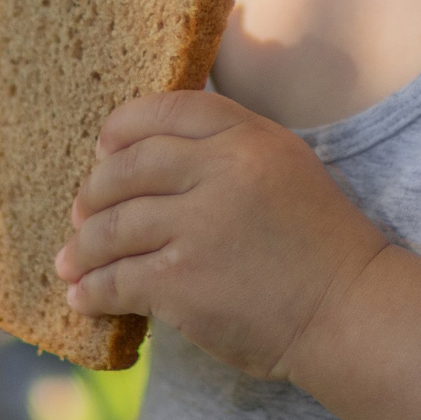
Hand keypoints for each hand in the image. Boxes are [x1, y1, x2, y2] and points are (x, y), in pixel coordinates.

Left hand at [55, 89, 387, 380]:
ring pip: (112, 226)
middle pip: (128, 167)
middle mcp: (222, 171)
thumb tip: (151, 153)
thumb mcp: (285, 166)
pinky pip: (116, 280)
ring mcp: (198, 226)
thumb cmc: (319, 242)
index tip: (105, 146)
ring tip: (72, 260)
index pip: (167, 110)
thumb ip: (230, 150)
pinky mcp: (182, 283)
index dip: (125, 125)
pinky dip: (92, 290)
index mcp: (249, 136)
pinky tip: (83, 297)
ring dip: (83, 246)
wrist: (348, 309)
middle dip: (94, 190)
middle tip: (81, 210)